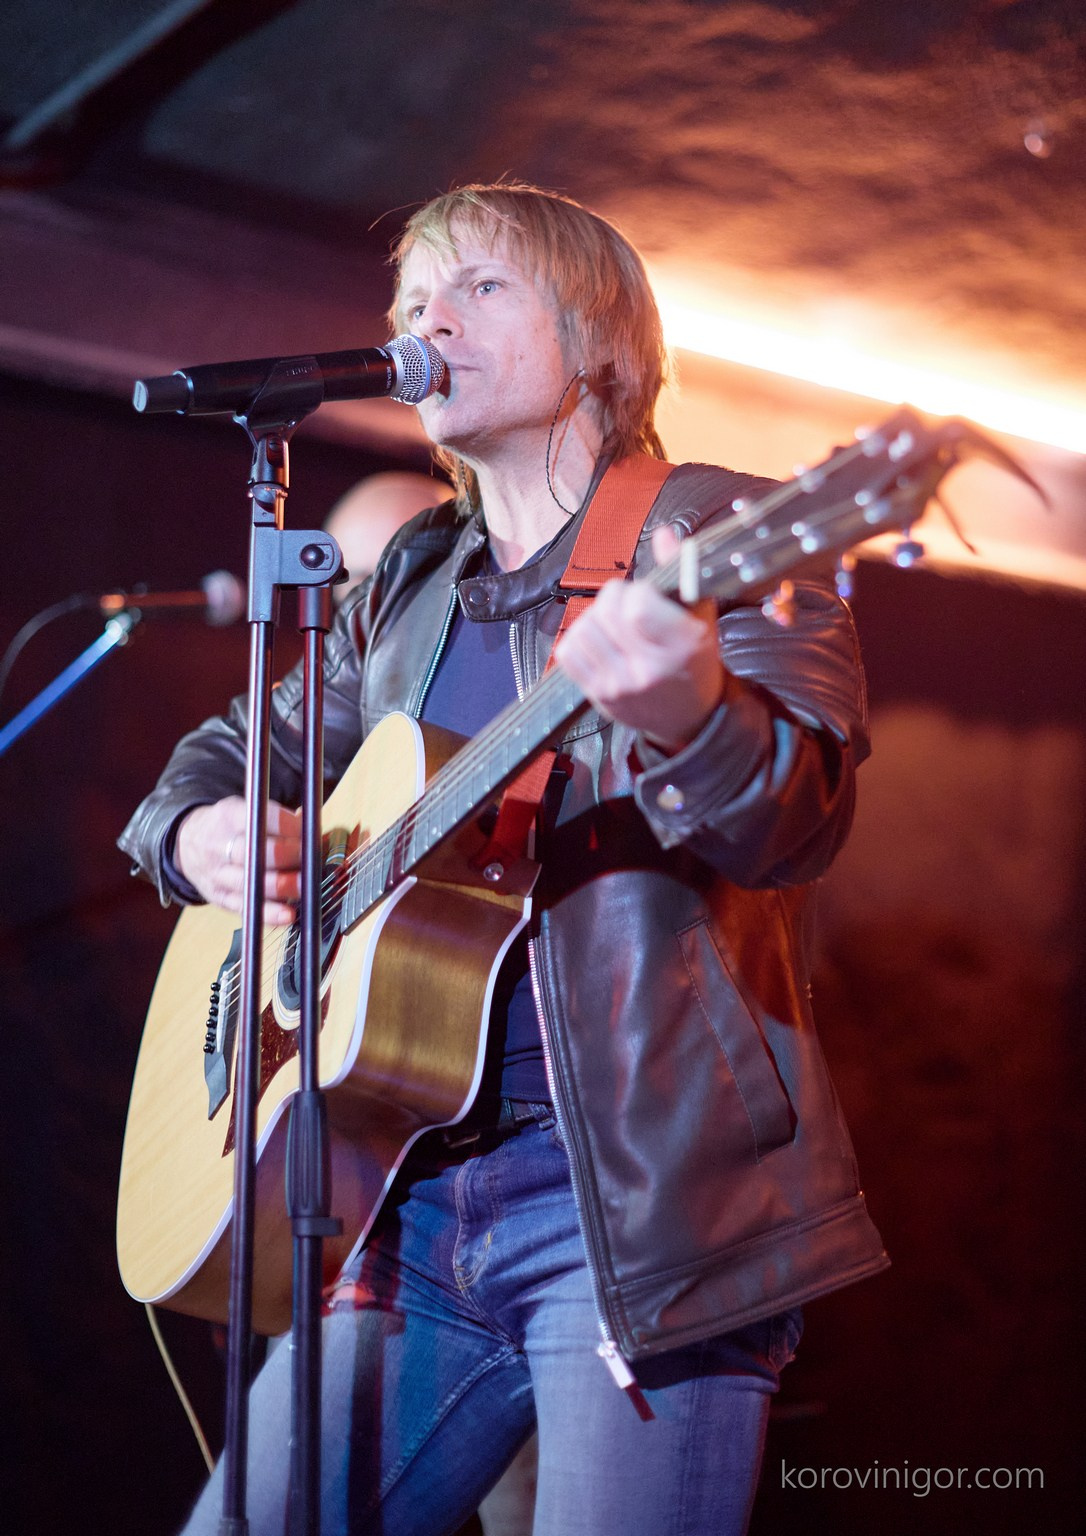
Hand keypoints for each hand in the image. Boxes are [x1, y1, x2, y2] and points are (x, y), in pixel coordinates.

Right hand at [175, 796, 301, 925]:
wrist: (187, 842)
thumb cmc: (229, 827)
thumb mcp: (245, 810)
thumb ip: (276, 819)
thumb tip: (315, 831)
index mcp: (228, 816)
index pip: (257, 818)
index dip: (285, 826)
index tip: (307, 832)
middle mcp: (219, 845)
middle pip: (251, 851)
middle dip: (284, 856)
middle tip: (309, 858)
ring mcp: (217, 873)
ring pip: (248, 881)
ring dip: (279, 886)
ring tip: (304, 886)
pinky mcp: (219, 897)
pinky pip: (243, 907)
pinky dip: (267, 913)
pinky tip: (287, 915)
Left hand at [555, 527, 724, 752]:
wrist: (689, 719)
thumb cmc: (695, 662)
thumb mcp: (701, 616)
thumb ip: (682, 571)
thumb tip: (665, 535)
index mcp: (682, 646)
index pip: (637, 604)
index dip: (637, 591)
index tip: (647, 598)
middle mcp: (649, 669)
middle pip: (607, 610)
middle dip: (616, 599)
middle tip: (631, 610)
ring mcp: (620, 685)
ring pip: (584, 627)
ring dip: (596, 619)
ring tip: (617, 627)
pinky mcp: (597, 696)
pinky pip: (568, 651)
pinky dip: (580, 639)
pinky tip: (601, 643)